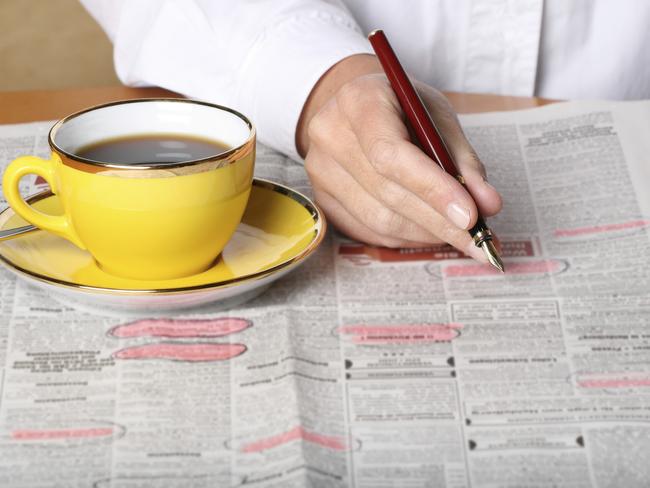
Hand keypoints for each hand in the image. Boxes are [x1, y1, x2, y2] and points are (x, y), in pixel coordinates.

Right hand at [296, 55, 501, 261]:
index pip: (391, 155)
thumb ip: (462, 159)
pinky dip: (407, 237)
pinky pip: (369, 231)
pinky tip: (430, 231)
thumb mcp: (436, 116)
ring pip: (379, 220)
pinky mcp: (323, 200)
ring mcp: (320, 171)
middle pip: (388, 193)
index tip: (470, 216)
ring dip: (427, 233)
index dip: (432, 189)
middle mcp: (330, 135)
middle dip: (440, 222)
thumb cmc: (400, 108)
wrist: (356, 108)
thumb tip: (488, 204)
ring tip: (461, 236)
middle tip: (481, 240)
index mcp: (358, 100)